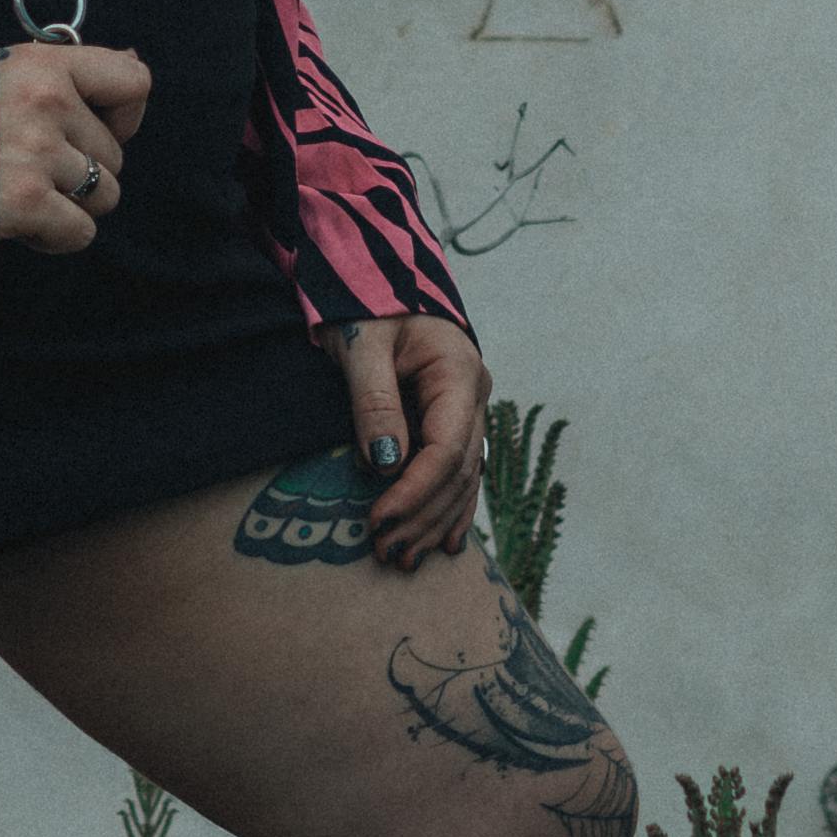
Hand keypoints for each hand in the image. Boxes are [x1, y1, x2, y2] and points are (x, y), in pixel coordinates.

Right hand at [0, 40, 152, 250]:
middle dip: (80, 168)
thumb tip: (133, 59)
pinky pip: (80, 232)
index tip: (91, 126)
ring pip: (105, 195)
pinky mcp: (24, 203)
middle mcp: (48, 103)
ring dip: (70, 204)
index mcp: (43, 65)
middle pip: (114, 153)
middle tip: (29, 169)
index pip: (134, 82)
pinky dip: (53, 236)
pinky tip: (17, 222)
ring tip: (21, 194)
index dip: (122, 115)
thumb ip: (64, 72)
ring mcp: (39, 154)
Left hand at [332, 315, 489, 570]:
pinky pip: (461, 472)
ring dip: (435, 522)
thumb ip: (373, 402)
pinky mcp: (455, 419)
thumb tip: (384, 465)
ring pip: (463, 478)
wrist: (375, 277)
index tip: (379, 519)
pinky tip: (445, 543)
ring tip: (405, 559)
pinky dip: (451, 509)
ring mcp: (470, 408)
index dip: (414, 490)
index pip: (445, 448)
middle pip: (457, 471)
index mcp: (458, 372)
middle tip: (384, 551)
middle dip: (422, 516)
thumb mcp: (362, 346)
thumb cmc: (365, 305)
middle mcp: (474, 395)